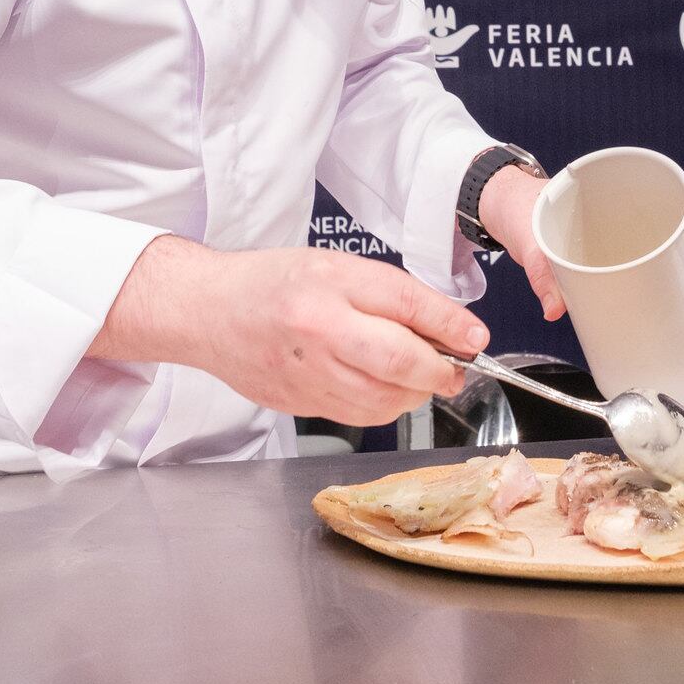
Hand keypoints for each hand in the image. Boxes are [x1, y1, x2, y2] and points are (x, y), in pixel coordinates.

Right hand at [90, 236, 487, 426]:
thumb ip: (393, 297)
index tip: (475, 337)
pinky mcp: (299, 404)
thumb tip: (450, 328)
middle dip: (440, 371)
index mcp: (329, 286)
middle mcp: (318, 331)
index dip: (451, 325)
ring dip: (414, 393)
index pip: (407, 305)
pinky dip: (384, 406)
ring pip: (384, 400)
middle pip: (400, 362)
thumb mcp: (336, 267)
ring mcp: (306, 374)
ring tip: (418, 376)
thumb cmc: (273, 283)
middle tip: (454, 367)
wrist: (209, 311)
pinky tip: (384, 388)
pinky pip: (359, 415)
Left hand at [477, 169, 683, 322]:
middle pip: (671, 220)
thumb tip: (555, 309)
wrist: (499, 207)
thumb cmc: (519, 212)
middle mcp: (616, 210)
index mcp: (602, 194)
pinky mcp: (611, 251)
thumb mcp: (530, 240)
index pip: (656, 192)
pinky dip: (672, 266)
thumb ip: (542, 274)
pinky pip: (648, 255)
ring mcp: (617, 230)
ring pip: (667, 239)